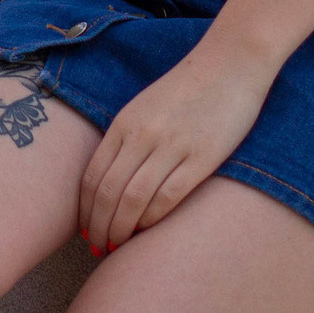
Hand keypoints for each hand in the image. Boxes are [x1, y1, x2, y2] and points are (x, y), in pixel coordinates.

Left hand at [77, 45, 274, 253]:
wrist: (229, 65)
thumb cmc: (186, 89)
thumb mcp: (144, 108)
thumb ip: (126, 138)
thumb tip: (110, 179)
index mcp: (124, 123)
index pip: (93, 176)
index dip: (85, 209)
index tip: (84, 229)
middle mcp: (141, 135)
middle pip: (108, 192)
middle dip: (98, 226)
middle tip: (97, 247)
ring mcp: (171, 146)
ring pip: (133, 199)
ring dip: (121, 229)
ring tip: (118, 247)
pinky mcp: (202, 157)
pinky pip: (168, 196)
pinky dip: (152, 219)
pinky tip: (147, 231)